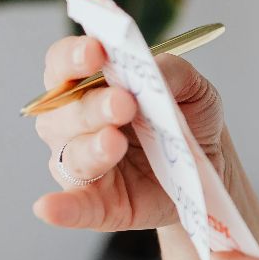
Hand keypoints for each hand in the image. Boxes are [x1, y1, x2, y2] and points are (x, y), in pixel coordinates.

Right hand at [31, 33, 226, 231]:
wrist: (210, 165)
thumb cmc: (188, 117)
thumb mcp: (193, 88)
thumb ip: (173, 73)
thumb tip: (152, 68)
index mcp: (89, 85)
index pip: (63, 64)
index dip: (73, 56)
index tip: (95, 52)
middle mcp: (74, 123)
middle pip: (63, 111)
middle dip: (92, 105)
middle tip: (123, 103)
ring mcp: (83, 164)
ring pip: (71, 155)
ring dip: (90, 148)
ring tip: (114, 142)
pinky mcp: (99, 204)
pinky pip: (74, 207)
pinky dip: (61, 208)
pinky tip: (48, 207)